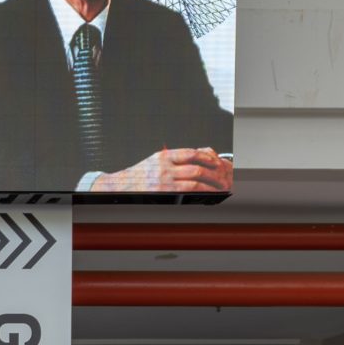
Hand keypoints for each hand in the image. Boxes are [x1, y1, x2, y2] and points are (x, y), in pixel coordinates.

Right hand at [91, 147, 230, 195]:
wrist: (120, 186)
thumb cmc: (139, 176)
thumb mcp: (155, 161)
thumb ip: (173, 160)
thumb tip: (194, 158)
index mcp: (164, 156)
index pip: (191, 152)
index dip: (207, 156)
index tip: (216, 161)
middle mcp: (165, 165)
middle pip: (197, 164)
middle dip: (213, 171)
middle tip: (223, 176)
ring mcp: (165, 178)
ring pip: (196, 177)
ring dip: (211, 182)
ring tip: (220, 186)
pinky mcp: (164, 190)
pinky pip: (189, 189)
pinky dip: (203, 190)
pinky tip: (209, 193)